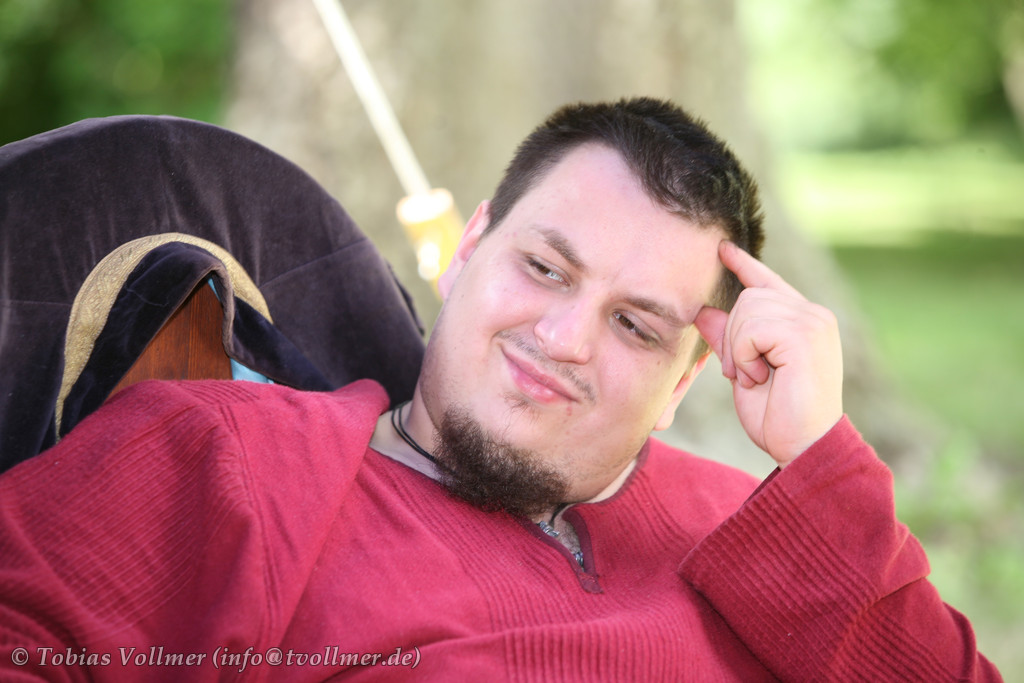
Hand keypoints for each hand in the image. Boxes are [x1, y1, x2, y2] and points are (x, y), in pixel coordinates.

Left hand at [694, 241, 843, 466]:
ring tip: (757, 377)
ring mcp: (813, 322)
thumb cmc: (778, 418)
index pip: (768, 283)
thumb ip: (728, 340)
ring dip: (739, 349)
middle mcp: (813, 315)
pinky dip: (745, 355)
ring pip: (747, 309)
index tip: (722, 249)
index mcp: (802, 321)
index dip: (744, 265)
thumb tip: (703, 311)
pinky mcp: (806, 334)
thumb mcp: (744, 373)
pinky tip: (761, 377)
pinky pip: (752, 328)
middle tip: (746, 373)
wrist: (804, 448)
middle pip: (747, 297)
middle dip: (733, 337)